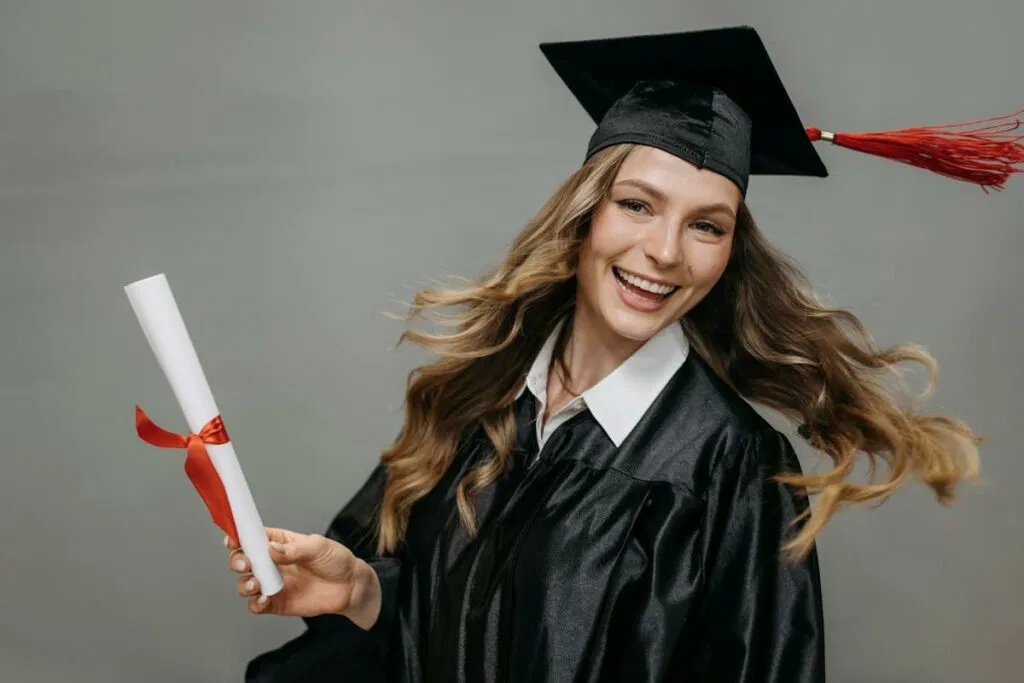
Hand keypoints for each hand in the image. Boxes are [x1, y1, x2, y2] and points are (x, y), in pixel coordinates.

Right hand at [226, 527, 381, 629]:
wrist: (350, 587)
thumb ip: (294, 550)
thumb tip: (271, 549)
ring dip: (244, 584)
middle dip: (237, 561)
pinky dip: (255, 604)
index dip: (239, 537)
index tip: (232, 539)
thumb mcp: (318, 547)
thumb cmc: (336, 560)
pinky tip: (264, 599)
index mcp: (279, 543)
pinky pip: (257, 606)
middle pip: (243, 560)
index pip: (253, 537)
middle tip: (246, 563)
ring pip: (245, 583)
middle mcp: (272, 562)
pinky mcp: (277, 602)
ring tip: (256, 584)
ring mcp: (273, 583)